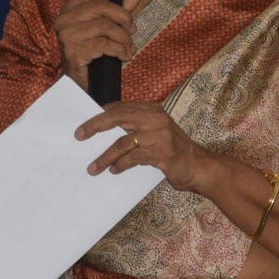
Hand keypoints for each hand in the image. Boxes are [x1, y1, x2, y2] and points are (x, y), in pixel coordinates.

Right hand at [53, 0, 143, 90]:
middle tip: (132, 30)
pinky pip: (105, 45)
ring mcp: (67, 36)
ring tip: (129, 47)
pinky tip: (124, 56)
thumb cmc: (93, 52)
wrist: (79, 83)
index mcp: (70, 9)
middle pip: (102, 6)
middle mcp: (64, 19)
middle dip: (124, 17)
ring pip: (105, 26)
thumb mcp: (107, 27)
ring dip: (124, 38)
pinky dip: (120, 50)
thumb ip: (121, 8)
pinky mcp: (74, 52)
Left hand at [76, 101, 211, 191]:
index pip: (120, 107)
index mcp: (153, 110)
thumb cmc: (173, 150)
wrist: (199, 166)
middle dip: (95, 126)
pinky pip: (132, 158)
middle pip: (118, 118)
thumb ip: (135, 127)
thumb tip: (104, 129)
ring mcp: (159, 135)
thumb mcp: (156, 132)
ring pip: (122, 142)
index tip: (85, 123)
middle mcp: (156, 119)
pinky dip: (120, 165)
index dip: (100, 114)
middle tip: (79, 135)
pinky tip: (114, 171)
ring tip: (93, 168)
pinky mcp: (161, 153)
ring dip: (105, 156)